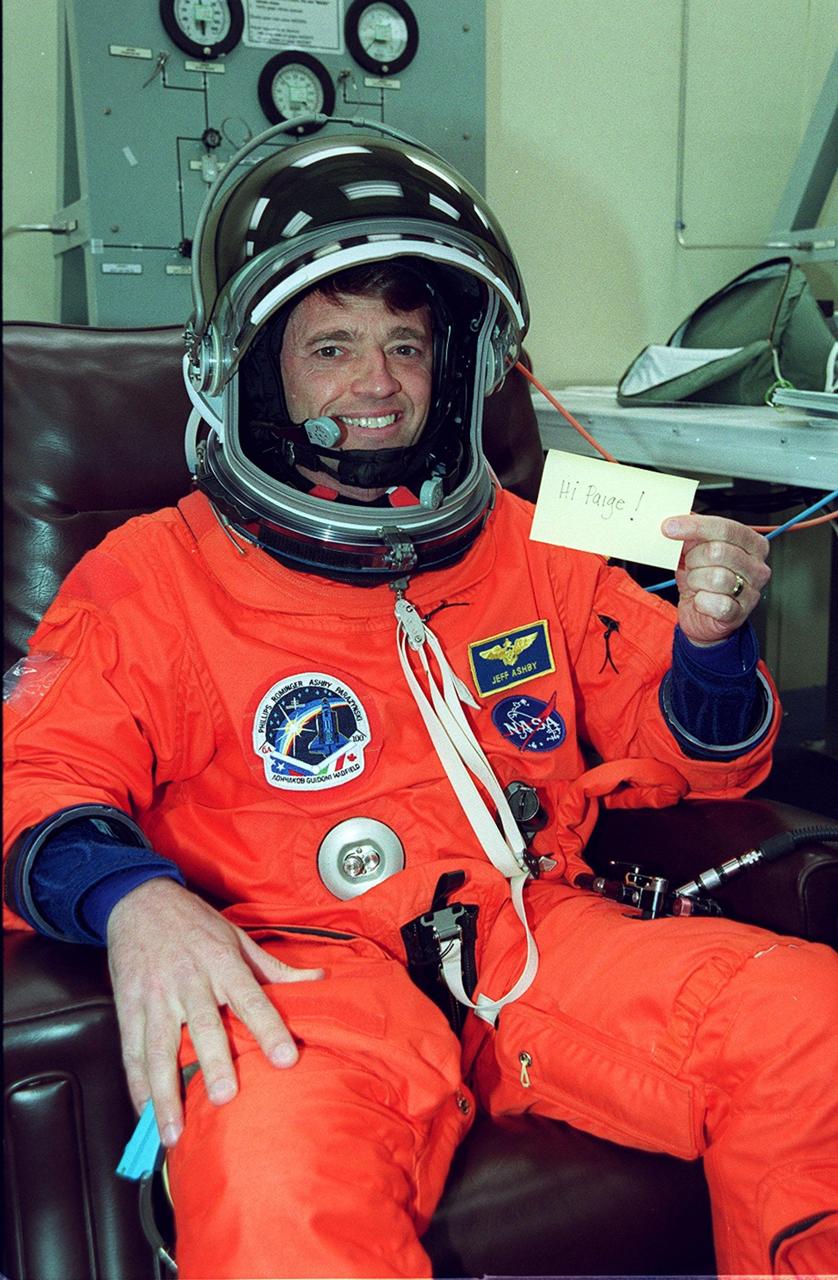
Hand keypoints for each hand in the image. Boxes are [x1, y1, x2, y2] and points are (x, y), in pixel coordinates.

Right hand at [106, 878, 323, 1147]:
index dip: (269, 1027)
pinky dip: (137, 1084)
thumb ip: (274, 967)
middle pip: (204, 1025)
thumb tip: (318, 981)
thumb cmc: (194, 921)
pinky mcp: (128, 1006)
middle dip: (214, 1061)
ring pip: (159, 1047)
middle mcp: (189, 980)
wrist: (138, 900)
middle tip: (225, 1097)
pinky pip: (132, 1050)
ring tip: (174, 1131)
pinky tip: (145, 1114)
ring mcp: (155, 996)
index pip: (251, 997)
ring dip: (166, 1091)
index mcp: (221, 961)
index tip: (285, 1058)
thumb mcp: (237, 935)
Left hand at [662, 513, 770, 646]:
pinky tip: (701, 599)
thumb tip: (676, 520)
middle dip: (694, 558)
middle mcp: (757, 567)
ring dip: (695, 580)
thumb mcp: (695, 549)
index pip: (726, 528)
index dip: (695, 526)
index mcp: (752, 544)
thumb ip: (690, 532)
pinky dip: (700, 601)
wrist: (702, 613)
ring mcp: (751, 592)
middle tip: (690, 565)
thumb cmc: (703, 579)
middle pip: (718, 551)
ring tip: (696, 583)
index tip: (669, 527)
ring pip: (716, 577)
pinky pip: (715, 603)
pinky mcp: (739, 614)